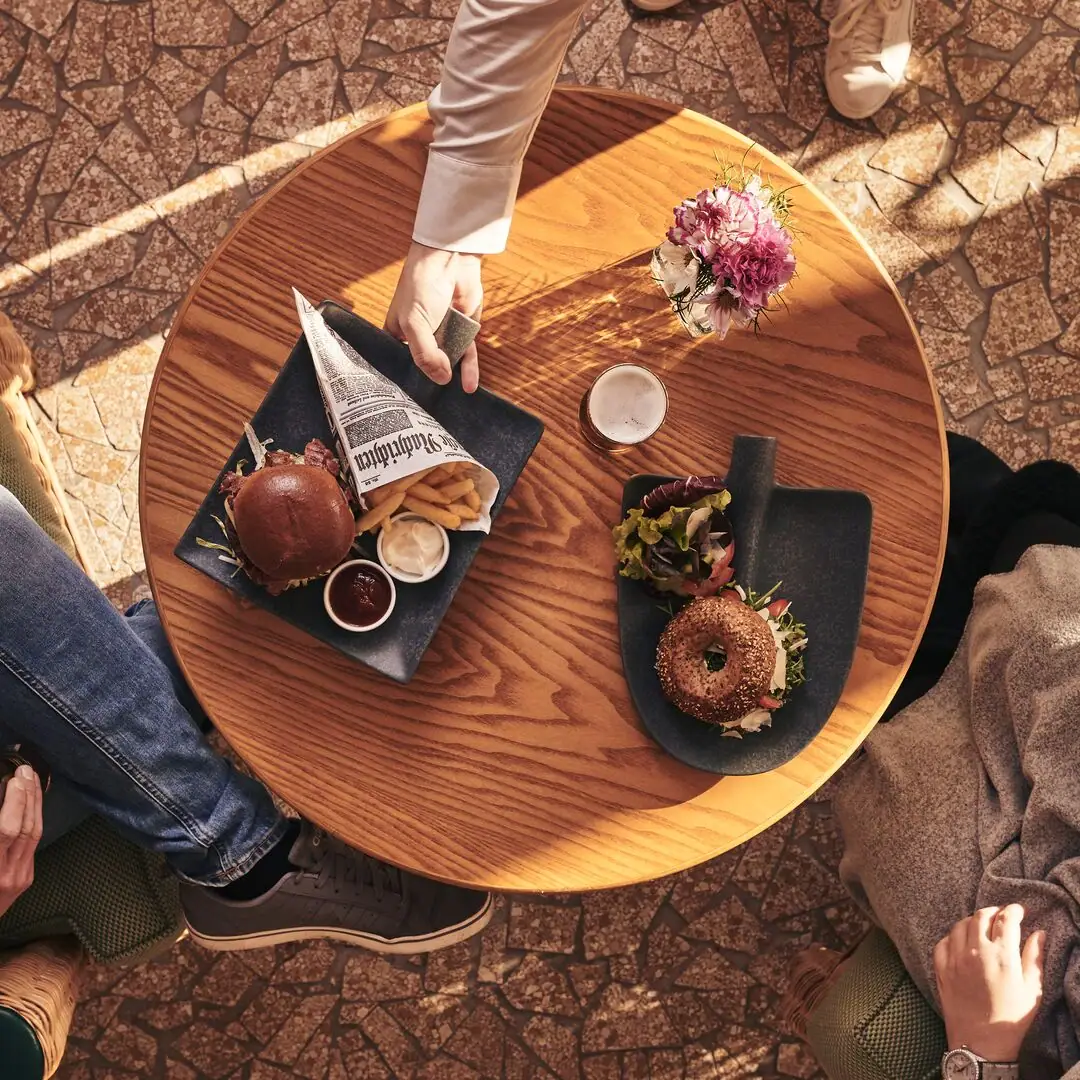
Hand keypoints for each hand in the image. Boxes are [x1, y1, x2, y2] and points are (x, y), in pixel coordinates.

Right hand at [0, 765, 41, 917]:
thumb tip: (1, 797)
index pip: (7, 830)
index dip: (13, 802)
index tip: (13, 778)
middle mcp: (9, 875)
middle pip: (26, 827)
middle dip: (27, 795)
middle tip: (26, 770)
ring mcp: (20, 878)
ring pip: (34, 833)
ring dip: (34, 803)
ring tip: (31, 779)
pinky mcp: (26, 878)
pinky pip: (33, 843)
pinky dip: (33, 818)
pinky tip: (31, 802)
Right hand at [386, 242, 482, 392]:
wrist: (450, 261)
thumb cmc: (422, 286)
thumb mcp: (415, 323)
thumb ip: (425, 354)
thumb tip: (442, 379)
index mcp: (398, 336)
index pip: (399, 365)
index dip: (404, 382)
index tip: (407, 404)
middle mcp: (419, 339)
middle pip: (424, 369)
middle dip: (429, 386)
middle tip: (430, 411)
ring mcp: (441, 337)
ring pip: (447, 364)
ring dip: (451, 380)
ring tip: (451, 404)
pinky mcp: (462, 334)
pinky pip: (466, 356)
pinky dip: (469, 370)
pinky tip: (469, 387)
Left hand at [934, 904, 1044, 1062]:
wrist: (981, 1043)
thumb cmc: (1011, 1018)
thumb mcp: (1032, 989)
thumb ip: (1034, 957)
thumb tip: (1038, 933)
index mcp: (1001, 955)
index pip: (1006, 919)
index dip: (1013, 910)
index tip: (1018, 910)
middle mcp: (975, 951)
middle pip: (980, 916)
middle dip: (993, 911)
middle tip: (1000, 916)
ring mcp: (955, 959)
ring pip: (960, 925)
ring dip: (972, 922)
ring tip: (982, 927)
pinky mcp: (941, 968)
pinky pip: (943, 941)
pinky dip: (953, 937)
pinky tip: (961, 942)